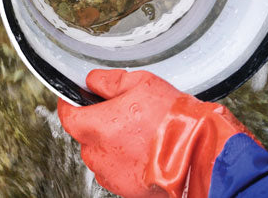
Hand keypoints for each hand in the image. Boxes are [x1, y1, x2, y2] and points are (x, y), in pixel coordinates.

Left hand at [57, 70, 252, 197]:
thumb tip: (93, 81)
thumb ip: (109, 81)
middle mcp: (97, 154)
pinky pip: (119, 170)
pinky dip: (129, 161)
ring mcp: (111, 175)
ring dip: (116, 144)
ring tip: (145, 134)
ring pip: (104, 154)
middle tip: (129, 114)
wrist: (199, 156)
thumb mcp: (142, 83)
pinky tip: (150, 151)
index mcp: (94, 127)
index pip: (67, 114)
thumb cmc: (174, 121)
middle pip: (88, 135)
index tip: (79, 97)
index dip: (72, 103)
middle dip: (102, 123)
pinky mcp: (126, 190)